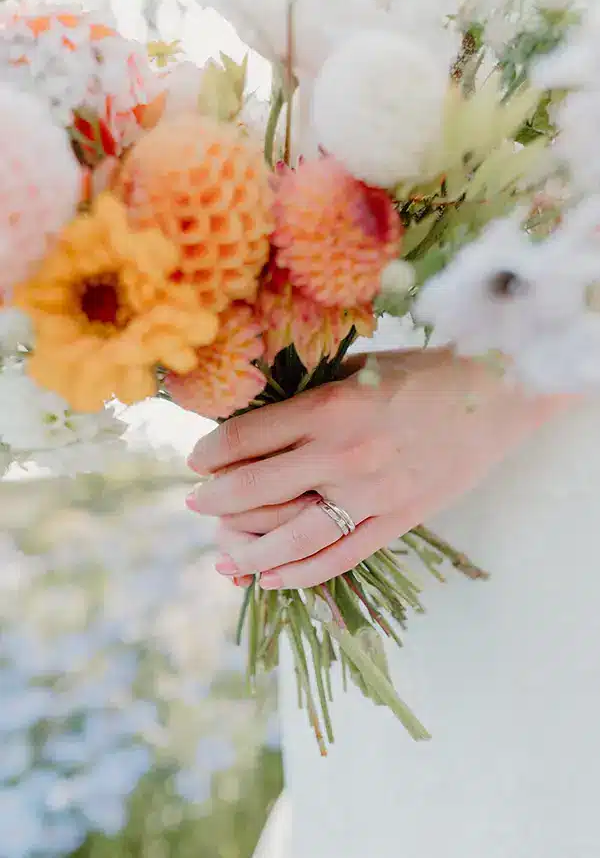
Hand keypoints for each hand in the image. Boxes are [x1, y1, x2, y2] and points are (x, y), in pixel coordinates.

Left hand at [186, 349, 566, 589]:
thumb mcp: (358, 367)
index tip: (196, 460)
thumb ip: (309, 394)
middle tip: (196, 504)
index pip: (245, 439)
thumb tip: (255, 415)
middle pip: (253, 489)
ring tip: (223, 555)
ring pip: (291, 537)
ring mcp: (370, 495)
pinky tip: (271, 579)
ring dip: (247, 549)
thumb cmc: (424, 372)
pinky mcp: (396, 521)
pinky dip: (299, 574)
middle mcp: (341, 454)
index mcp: (328, 407)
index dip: (209, 453)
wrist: (496, 396)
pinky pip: (339, 558)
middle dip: (213, 500)